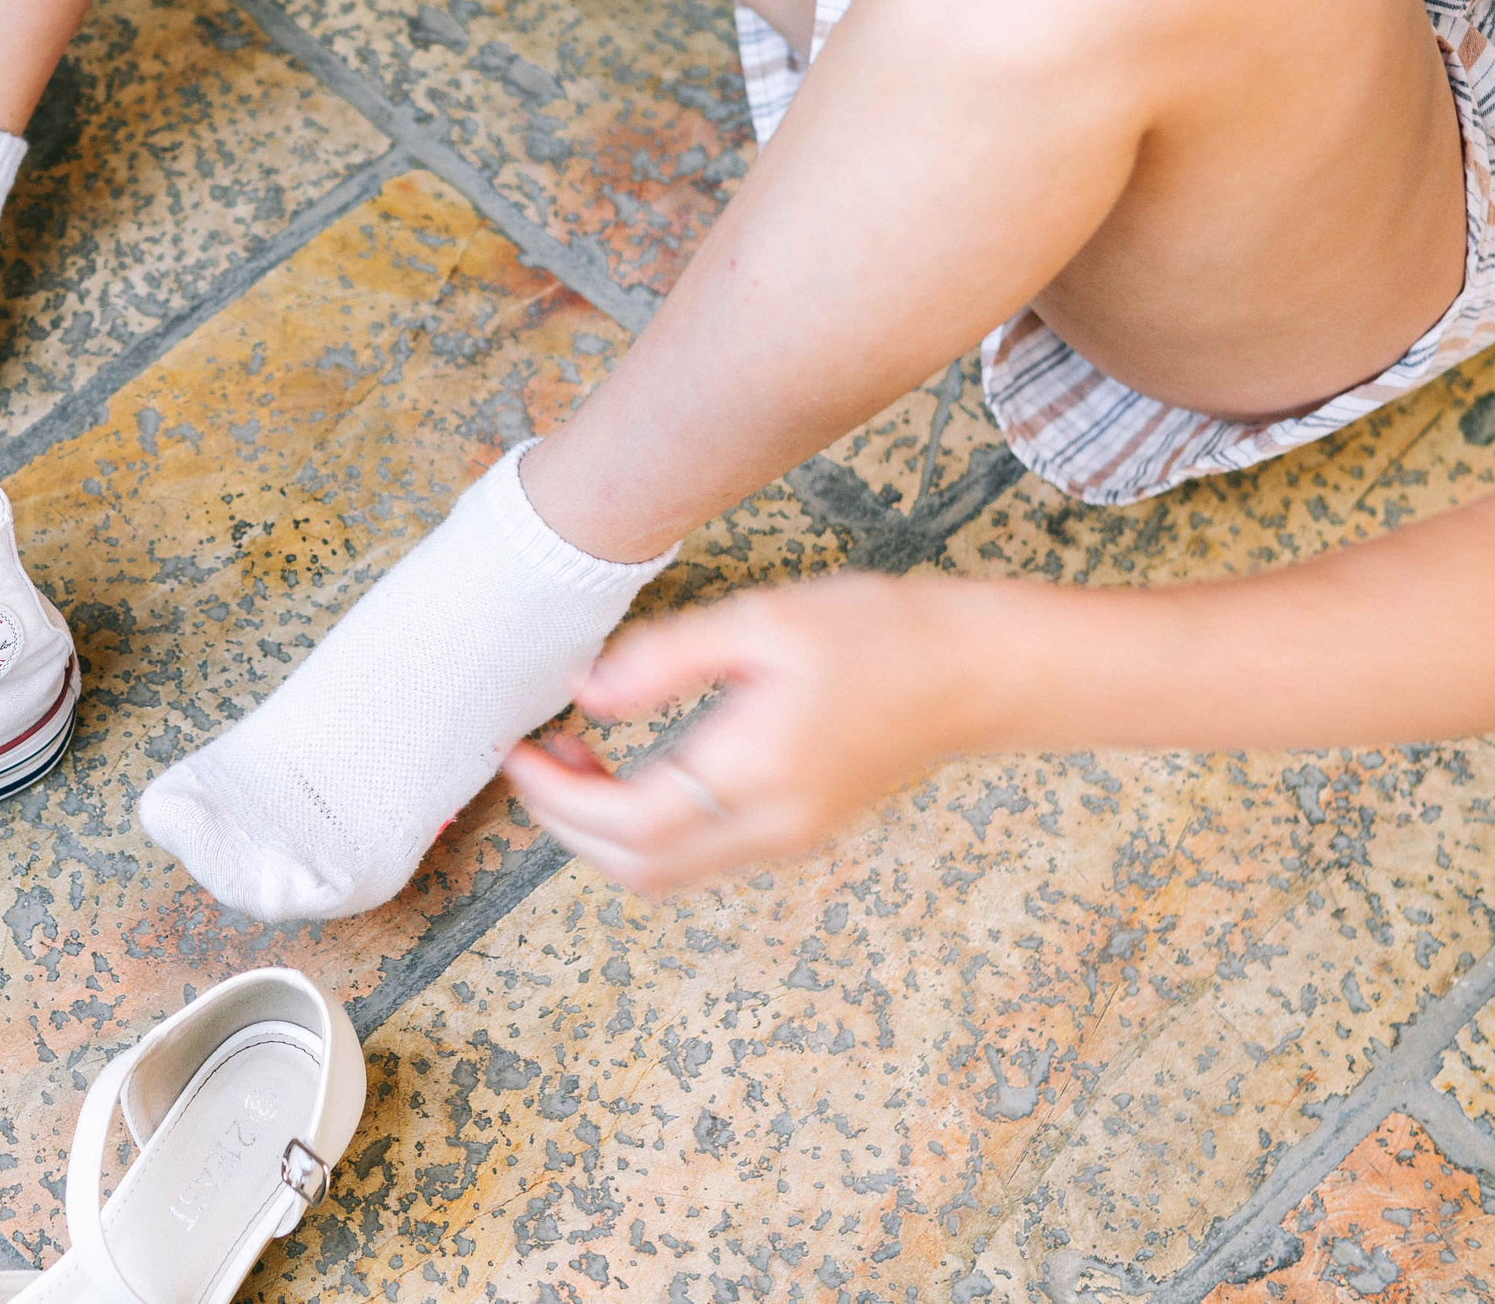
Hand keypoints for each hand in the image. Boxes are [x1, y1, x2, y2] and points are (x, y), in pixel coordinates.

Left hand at [504, 573, 991, 893]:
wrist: (976, 671)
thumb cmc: (880, 632)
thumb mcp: (763, 619)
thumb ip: (665, 657)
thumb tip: (584, 692)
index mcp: (758, 771)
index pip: (627, 824)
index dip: (557, 799)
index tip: (518, 752)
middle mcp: (772, 825)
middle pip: (636, 868)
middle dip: (568, 823)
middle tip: (535, 759)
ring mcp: (788, 838)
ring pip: (664, 874)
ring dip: (603, 833)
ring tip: (576, 760)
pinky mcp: (796, 832)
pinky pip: (699, 856)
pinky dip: (645, 830)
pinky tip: (633, 771)